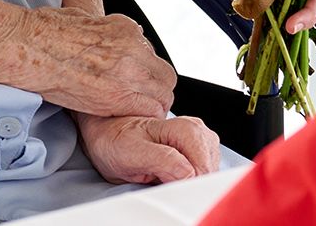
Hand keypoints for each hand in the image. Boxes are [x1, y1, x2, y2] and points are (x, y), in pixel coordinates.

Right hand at [4, 6, 176, 117]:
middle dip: (155, 90)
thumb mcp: (84, 20)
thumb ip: (108, 32)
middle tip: (139, 99)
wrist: (28, 46)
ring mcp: (127, 70)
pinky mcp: (117, 95)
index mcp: (125, 27)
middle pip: (165, 76)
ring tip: (129, 110)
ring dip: (150, 104)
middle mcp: (132, 46)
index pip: (153, 55)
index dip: (146, 72)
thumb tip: (116, 37)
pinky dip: (140, 116)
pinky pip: (147, 110)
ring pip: (162, 95)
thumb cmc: (45, 33)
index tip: (136, 81)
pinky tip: (123, 116)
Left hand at [76, 113, 222, 184]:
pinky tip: (169, 174)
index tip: (164, 186)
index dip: (186, 186)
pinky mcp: (199, 150)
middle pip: (207, 173)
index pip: (203, 171)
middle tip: (158, 180)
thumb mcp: (132, 152)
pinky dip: (187, 180)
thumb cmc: (116, 139)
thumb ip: (164, 161)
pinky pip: (202, 174)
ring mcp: (200, 140)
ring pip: (206, 175)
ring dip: (187, 182)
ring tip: (161, 175)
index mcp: (186, 129)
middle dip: (187, 184)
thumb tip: (189, 174)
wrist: (108, 131)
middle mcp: (198, 131)